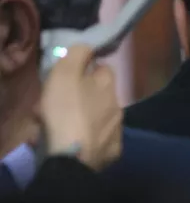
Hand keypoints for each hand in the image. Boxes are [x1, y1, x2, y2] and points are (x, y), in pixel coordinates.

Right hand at [34, 45, 121, 170]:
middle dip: (83, 97)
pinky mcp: (113, 151)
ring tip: (64, 126)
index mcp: (108, 86)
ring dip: (86, 118)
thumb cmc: (66, 111)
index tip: (70, 76)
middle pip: (101, 95)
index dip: (88, 69)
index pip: (104, 68)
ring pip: (100, 118)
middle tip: (59, 105)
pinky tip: (77, 143)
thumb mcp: (64, 74)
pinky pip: (101, 140)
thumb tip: (88, 46)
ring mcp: (118, 130)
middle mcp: (118, 106)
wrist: (72, 156)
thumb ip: (77, 55)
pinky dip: (91, 139)